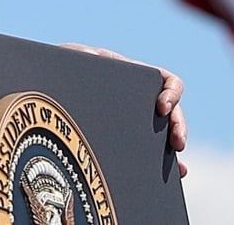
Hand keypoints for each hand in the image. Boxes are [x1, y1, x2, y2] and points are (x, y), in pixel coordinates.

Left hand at [61, 43, 187, 176]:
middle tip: (177, 143)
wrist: (54, 88)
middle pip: (174, 112)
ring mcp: (138, 121)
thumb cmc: (65, 68)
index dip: (172, 93)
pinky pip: (152, 154)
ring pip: (167, 135)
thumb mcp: (72, 58)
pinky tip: (169, 178)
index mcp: (135, 76)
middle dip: (179, 127)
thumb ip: (80, 55)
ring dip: (176, 150)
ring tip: (179, 168)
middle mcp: (142, 100)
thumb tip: (90, 57)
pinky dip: (165, 166)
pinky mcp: (129, 140)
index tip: (162, 107)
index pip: (167, 80)